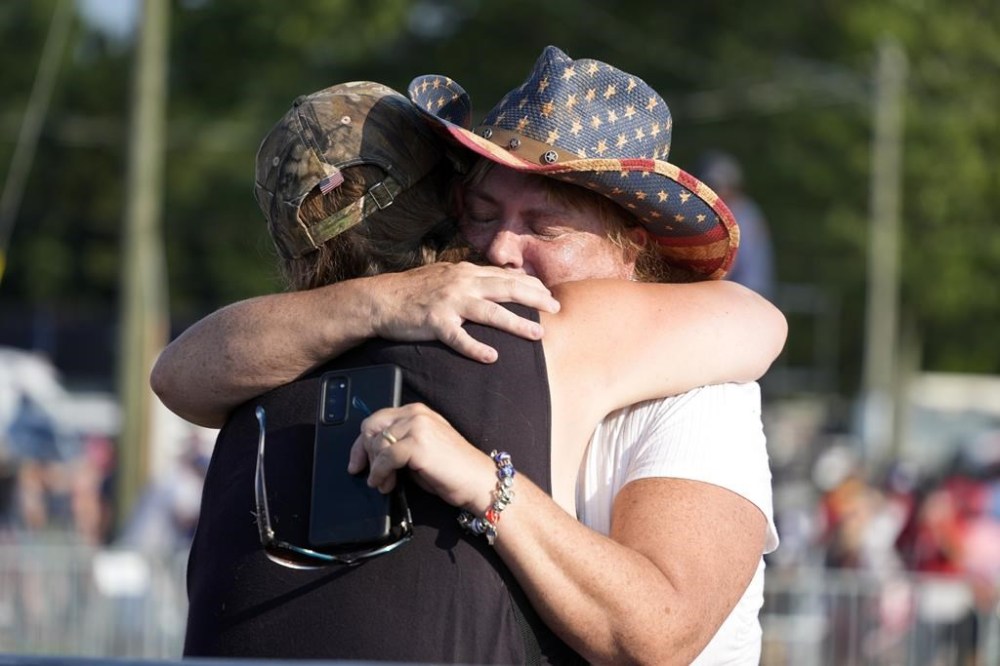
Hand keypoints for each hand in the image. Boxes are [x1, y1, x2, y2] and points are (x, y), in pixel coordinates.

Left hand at [348, 403, 495, 511]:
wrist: (477, 481)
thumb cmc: (451, 470)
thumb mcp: (420, 449)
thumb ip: (398, 443)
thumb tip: (369, 454)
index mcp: (416, 411)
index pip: (376, 419)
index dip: (361, 443)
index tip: (356, 462)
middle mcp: (416, 414)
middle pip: (371, 427)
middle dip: (365, 453)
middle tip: (371, 474)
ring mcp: (417, 426)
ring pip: (377, 444)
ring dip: (375, 468)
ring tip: (384, 483)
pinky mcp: (418, 444)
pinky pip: (385, 458)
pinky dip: (379, 473)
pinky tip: (384, 483)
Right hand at [368, 262, 559, 362]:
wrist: (381, 299)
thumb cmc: (415, 290)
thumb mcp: (447, 275)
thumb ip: (474, 277)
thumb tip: (503, 279)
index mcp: (466, 272)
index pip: (506, 277)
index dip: (531, 285)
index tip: (550, 294)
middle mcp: (461, 284)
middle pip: (506, 289)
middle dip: (535, 299)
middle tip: (556, 309)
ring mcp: (449, 302)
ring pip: (489, 312)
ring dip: (516, 323)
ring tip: (537, 334)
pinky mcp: (434, 322)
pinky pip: (458, 337)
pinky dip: (475, 347)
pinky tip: (491, 357)